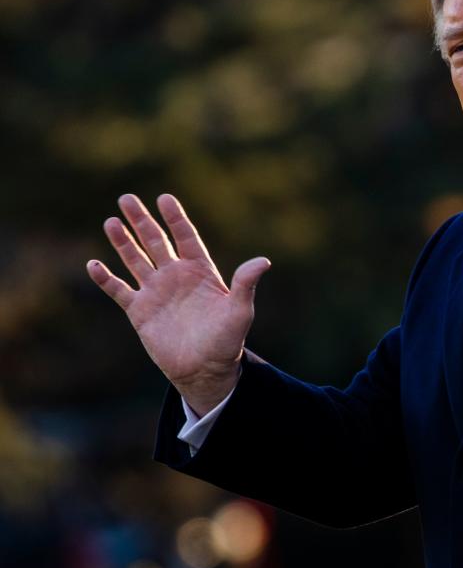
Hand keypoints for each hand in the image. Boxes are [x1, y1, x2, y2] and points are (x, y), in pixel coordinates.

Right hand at [87, 193, 270, 412]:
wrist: (205, 369)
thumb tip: (263, 261)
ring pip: (135, 260)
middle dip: (142, 221)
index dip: (175, 218)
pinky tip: (93, 264)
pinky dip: (106, 278)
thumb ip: (246, 284)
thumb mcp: (240, 311)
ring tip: (110, 222)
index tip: (164, 198)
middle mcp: (176, 277)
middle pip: (156, 242)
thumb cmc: (228, 340)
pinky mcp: (140, 311)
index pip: (186, 237)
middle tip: (126, 198)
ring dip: (122, 242)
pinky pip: (119, 290)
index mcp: (201, 272)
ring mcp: (156, 292)